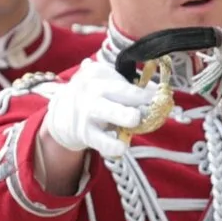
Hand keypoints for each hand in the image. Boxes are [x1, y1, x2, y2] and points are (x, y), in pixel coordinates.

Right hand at [41, 59, 158, 160]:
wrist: (61, 114)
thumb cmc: (94, 97)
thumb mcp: (107, 85)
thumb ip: (132, 88)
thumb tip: (160, 93)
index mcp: (99, 73)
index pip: (124, 80)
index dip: (145, 91)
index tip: (160, 97)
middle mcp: (92, 88)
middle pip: (116, 90)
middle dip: (135, 97)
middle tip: (150, 104)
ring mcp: (87, 110)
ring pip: (106, 112)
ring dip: (121, 116)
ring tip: (134, 121)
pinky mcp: (85, 132)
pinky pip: (101, 141)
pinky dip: (112, 145)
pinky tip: (121, 147)